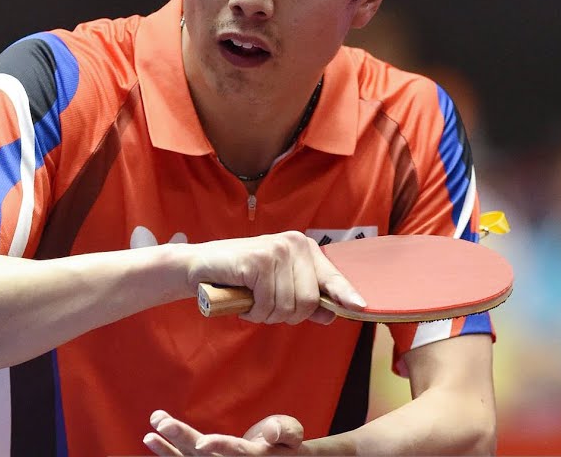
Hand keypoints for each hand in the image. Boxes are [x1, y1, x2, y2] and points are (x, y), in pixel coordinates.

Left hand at [143, 410, 304, 455]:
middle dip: (182, 439)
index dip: (220, 447)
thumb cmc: (287, 445)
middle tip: (162, 422)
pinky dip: (168, 452)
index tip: (202, 443)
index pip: (235, 453)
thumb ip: (285, 431)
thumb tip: (269, 432)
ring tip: (149, 434)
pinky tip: (152, 439)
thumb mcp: (292, 435)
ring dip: (168, 449)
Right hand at [184, 231, 364, 324]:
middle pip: (308, 302)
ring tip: (251, 300)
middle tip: (265, 306)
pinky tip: (242, 298)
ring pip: (287, 306)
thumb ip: (304, 298)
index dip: (345, 294)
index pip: (332, 276)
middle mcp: (294, 244)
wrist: (200, 266)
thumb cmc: (240, 277)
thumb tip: (330, 315)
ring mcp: (276, 250)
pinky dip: (252, 310)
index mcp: (304, 248)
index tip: (360, 307)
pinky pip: (266, 303)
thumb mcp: (276, 286)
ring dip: (266, 314)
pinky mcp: (258, 260)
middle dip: (286, 315)